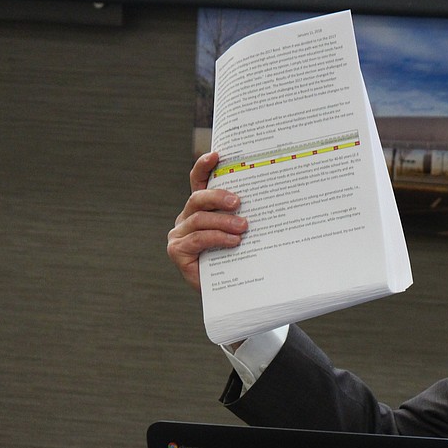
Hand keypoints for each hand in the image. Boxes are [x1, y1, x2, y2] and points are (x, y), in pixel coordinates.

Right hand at [166, 152, 247, 290]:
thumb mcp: (243, 233)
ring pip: (199, 219)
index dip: (204, 166)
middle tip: (238, 202)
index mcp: (201, 209)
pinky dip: (217, 238)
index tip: (217, 155)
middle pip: (197, 198)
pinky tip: (233, 242)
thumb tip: (270, 196)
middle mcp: (187, 218)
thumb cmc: (239, 259)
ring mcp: (179, 234)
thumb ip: (244, 215)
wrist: (230, 293)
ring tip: (243, 227)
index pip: (198, 182)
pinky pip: (197, 239)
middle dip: (218, 196)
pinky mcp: (177, 251)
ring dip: (223, 222)